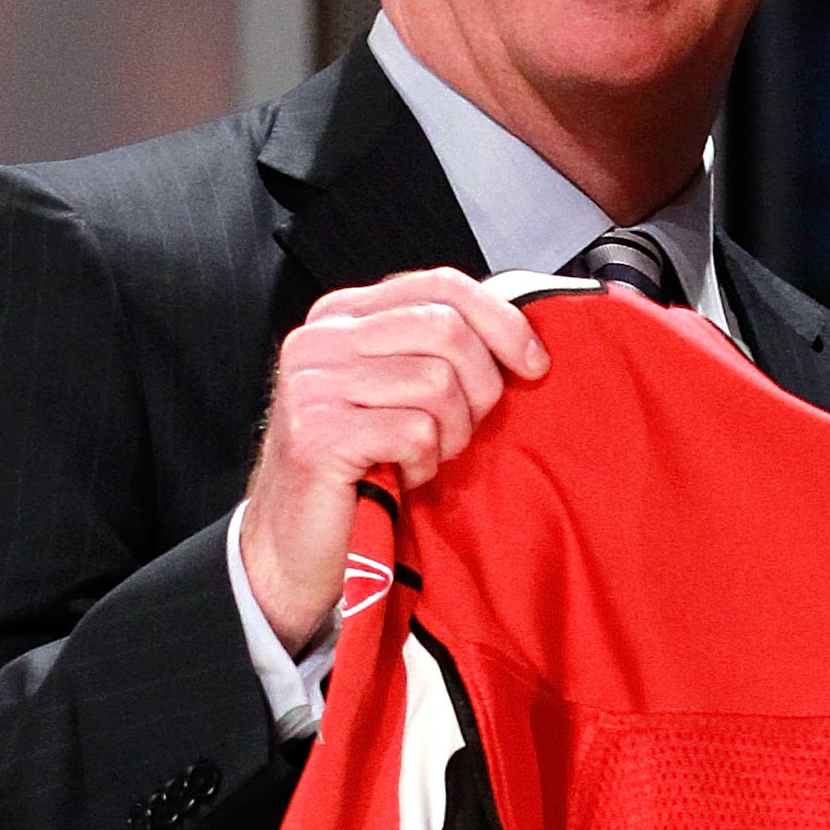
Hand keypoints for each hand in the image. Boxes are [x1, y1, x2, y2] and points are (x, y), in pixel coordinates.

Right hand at [241, 270, 550, 650]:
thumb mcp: (397, 394)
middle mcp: (321, 339)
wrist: (295, 544)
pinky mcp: (318, 433)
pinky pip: (414, 431)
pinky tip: (406, 477)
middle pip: (446, 328)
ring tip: (427, 457)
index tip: (534, 363)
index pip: (439, 285)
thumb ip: (434, 352)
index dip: (501, 321)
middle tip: (465, 430)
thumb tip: (519, 336)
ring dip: (451, 433)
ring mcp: (313, 383)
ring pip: (436, 381)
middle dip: (480, 386)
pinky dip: (425, 463)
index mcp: (342, 316)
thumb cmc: (359, 470)